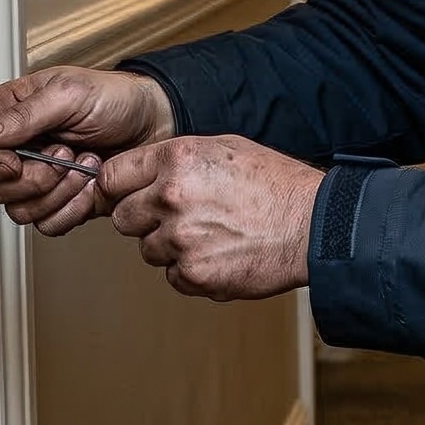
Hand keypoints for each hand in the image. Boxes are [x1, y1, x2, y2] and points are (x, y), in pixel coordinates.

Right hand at [0, 66, 174, 234]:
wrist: (155, 122)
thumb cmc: (114, 98)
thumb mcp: (69, 93)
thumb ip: (24, 115)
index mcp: (10, 114)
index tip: (15, 161)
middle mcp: (18, 148)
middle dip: (32, 178)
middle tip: (64, 154)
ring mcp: (38, 177)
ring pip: (18, 209)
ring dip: (56, 191)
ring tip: (84, 164)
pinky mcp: (60, 200)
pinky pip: (46, 223)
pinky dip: (71, 209)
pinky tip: (91, 185)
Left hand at [99, 135, 321, 298]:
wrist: (311, 224)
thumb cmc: (275, 183)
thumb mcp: (224, 148)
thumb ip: (177, 159)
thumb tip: (141, 174)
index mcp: (177, 159)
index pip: (113, 176)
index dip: (117, 187)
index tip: (124, 195)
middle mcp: (172, 197)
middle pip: (123, 218)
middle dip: (144, 219)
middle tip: (177, 216)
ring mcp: (181, 238)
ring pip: (148, 250)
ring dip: (170, 246)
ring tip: (211, 233)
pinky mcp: (194, 274)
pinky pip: (173, 276)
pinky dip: (191, 270)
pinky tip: (220, 253)